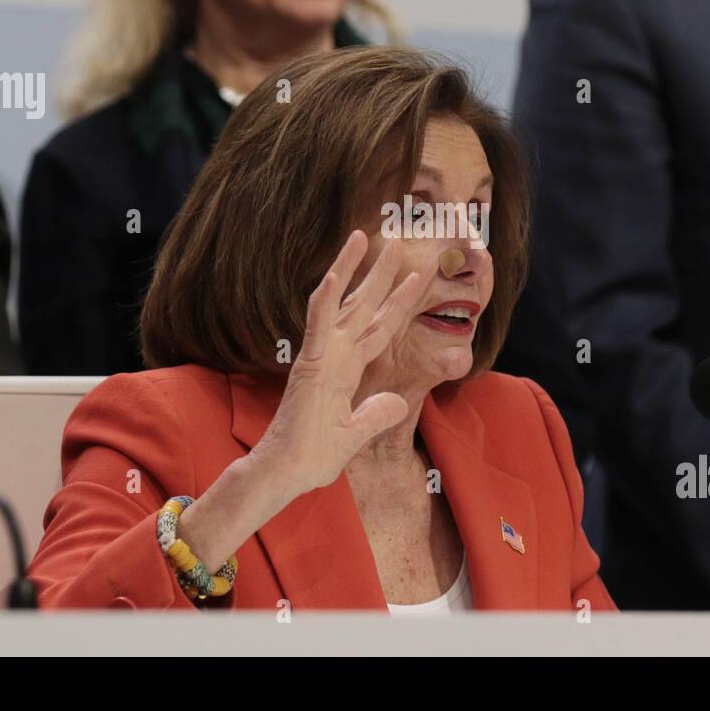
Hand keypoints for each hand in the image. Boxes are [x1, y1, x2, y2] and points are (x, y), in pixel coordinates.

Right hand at [249, 230, 434, 497]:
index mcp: (347, 368)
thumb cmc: (313, 456)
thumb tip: (397, 402)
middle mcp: (335, 355)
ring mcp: (321, 356)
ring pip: (339, 302)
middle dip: (383, 273)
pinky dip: (325, 299)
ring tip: (363, 236)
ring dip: (351, 268)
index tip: (421, 277)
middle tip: (399, 240)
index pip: (381, 327)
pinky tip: (336, 273)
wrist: (288, 474)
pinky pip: (318, 326)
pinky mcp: (309, 365)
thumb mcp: (356, 435)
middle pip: (364, 305)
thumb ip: (376, 415)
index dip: (401, 302)